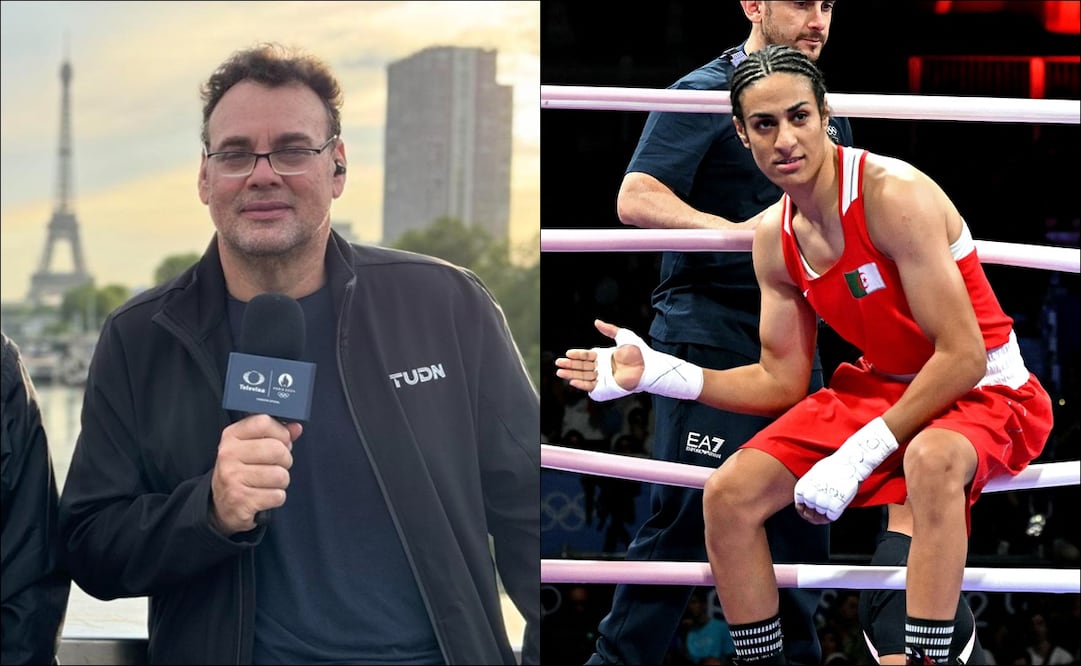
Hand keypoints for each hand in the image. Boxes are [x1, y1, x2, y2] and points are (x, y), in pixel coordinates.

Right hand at [210, 414, 302, 534]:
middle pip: (277, 450)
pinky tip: (264, 496)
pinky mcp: (240, 500)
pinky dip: (276, 498)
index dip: (281, 433)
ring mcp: (232, 477)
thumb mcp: (252, 447)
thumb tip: (296, 428)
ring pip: (280, 475)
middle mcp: (228, 454)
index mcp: (231, 435)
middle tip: (276, 466)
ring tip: (268, 483)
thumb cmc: (242, 471)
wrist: (223, 504)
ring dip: (281, 482)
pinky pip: (277, 496)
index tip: (282, 442)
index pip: (264, 423)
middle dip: (285, 461)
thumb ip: (276, 435)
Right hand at [556, 319, 703, 401]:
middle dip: (569, 365)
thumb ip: (609, 329)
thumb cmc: (638, 351)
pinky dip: (581, 384)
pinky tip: (572, 380)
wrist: (648, 366)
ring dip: (571, 374)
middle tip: (557, 363)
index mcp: (605, 357)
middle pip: (582, 367)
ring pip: (583, 377)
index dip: (577, 355)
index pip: (587, 356)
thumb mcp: (623, 335)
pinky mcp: (606, 389)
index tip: (567, 352)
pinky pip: (590, 387)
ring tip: (559, 372)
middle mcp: (603, 369)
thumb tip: (596, 322)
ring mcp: (604, 380)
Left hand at [794, 417, 897, 521]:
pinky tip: (838, 505)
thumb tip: (808, 496)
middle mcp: (810, 495)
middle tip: (826, 502)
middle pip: (811, 509)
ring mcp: (822, 501)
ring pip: (821, 513)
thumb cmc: (835, 465)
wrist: (850, 463)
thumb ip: (810, 486)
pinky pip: (832, 516)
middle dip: (817, 508)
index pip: (800, 503)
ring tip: (834, 499)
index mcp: (803, 486)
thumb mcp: (814, 473)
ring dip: (827, 510)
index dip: (805, 507)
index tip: (811, 506)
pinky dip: (835, 513)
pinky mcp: (835, 505)